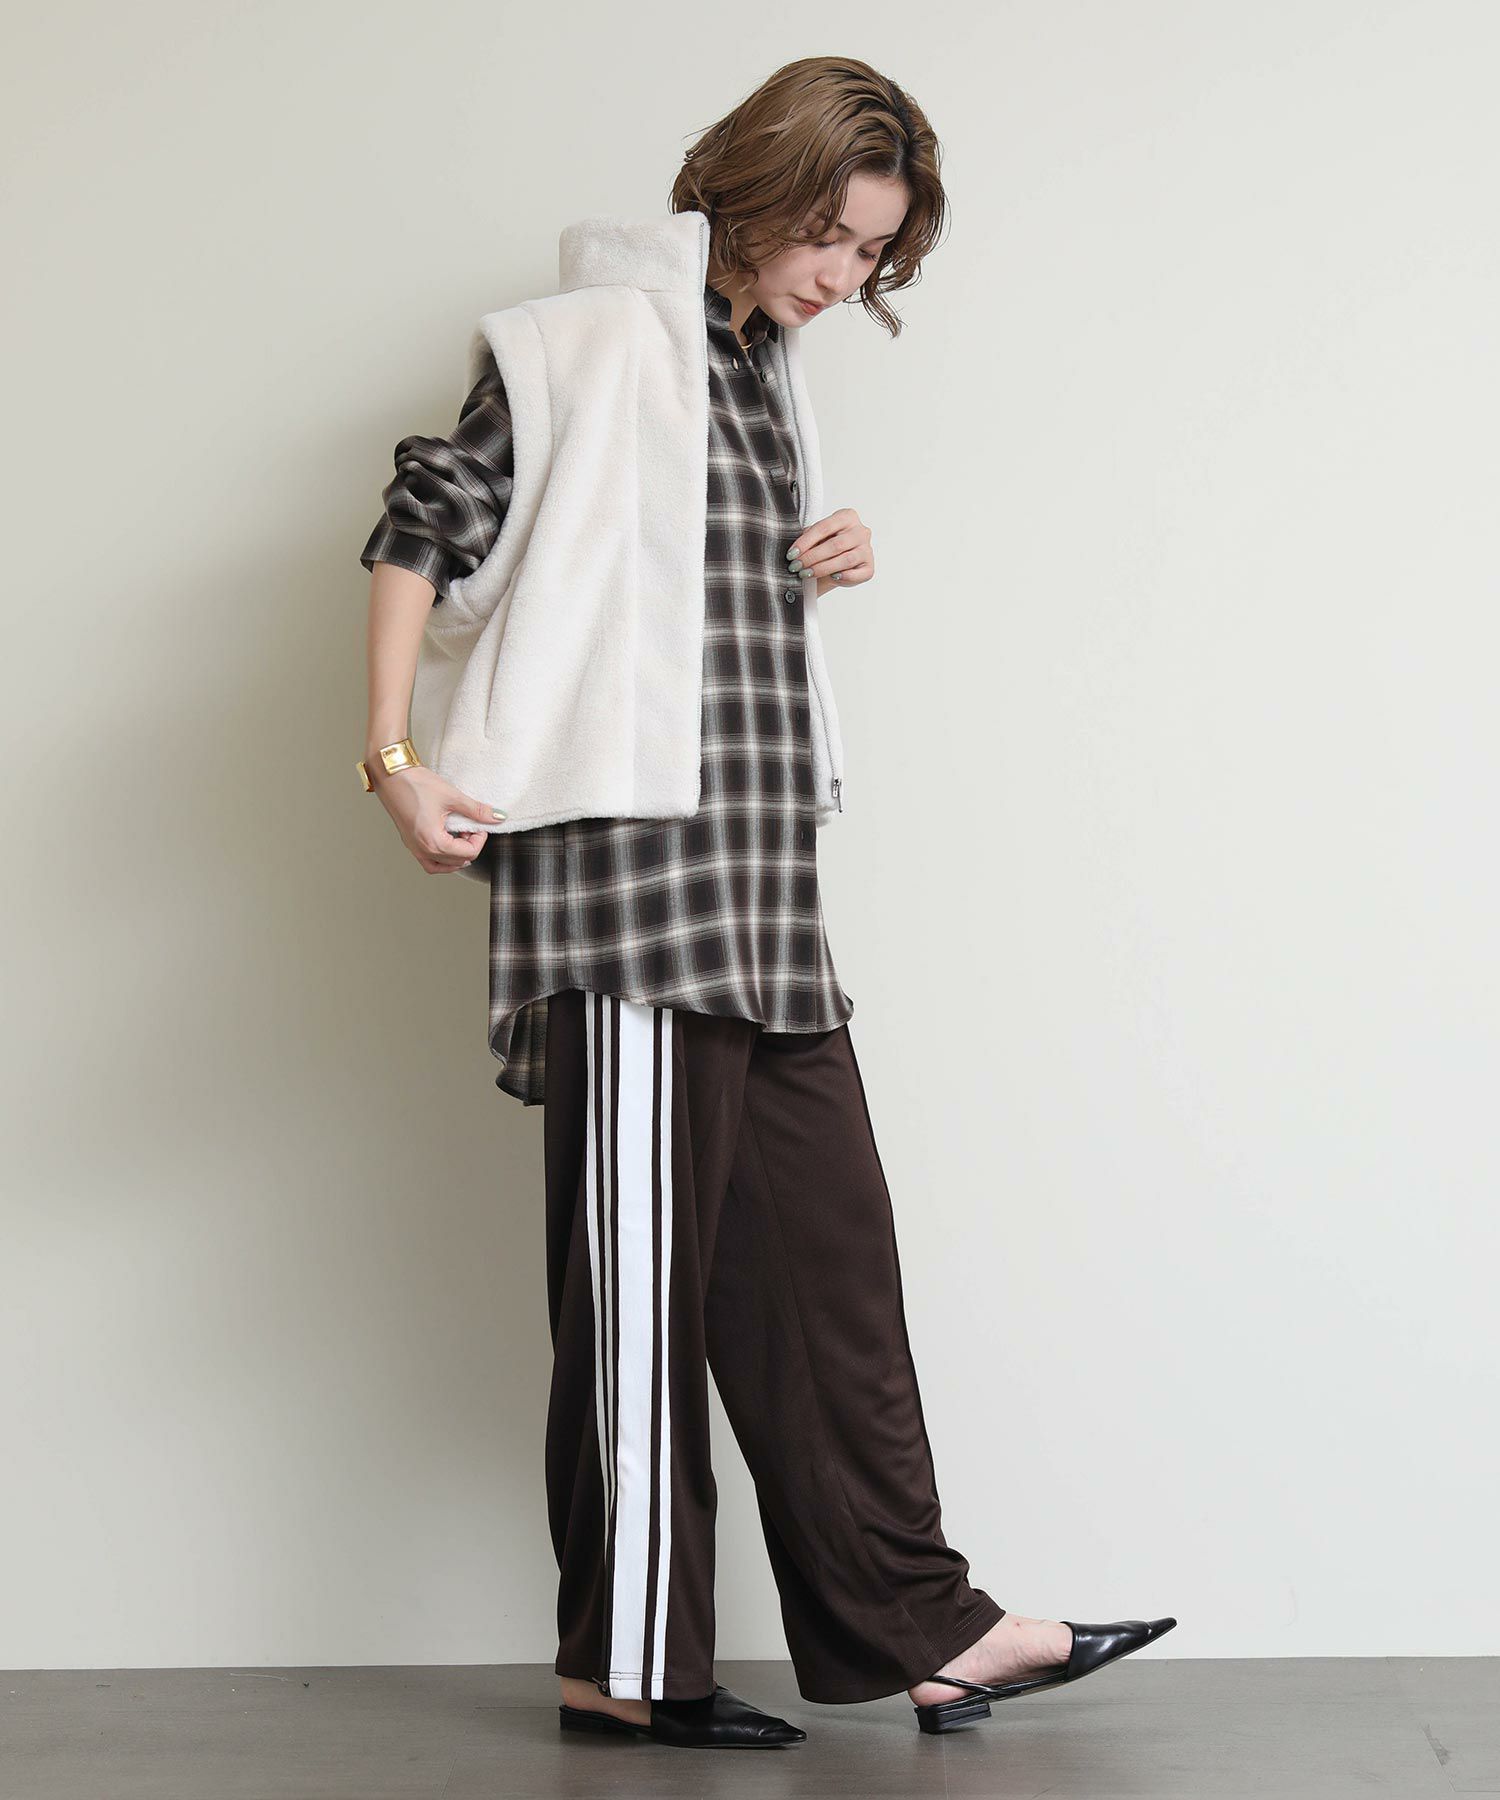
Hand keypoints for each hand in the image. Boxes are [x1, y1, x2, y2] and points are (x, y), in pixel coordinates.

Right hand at [370, 761, 505, 873]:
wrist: (391, 775)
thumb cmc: (415, 784)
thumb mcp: (452, 797)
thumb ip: (476, 810)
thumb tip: (496, 817)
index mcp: (433, 841)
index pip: (468, 853)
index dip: (479, 839)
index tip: (480, 825)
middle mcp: (422, 849)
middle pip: (456, 861)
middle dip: (469, 846)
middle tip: (471, 828)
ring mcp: (414, 847)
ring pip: (441, 866)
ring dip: (456, 856)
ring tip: (461, 836)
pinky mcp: (410, 842)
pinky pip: (428, 861)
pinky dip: (441, 858)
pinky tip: (448, 842)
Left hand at [787, 507, 873, 593]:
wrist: (833, 565)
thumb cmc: (823, 547)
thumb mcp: (815, 537)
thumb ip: (809, 537)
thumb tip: (796, 549)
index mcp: (847, 516)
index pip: (824, 527)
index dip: (805, 542)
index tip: (791, 554)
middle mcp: (861, 531)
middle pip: (835, 545)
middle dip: (812, 557)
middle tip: (796, 566)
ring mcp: (867, 549)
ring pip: (846, 560)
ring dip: (823, 568)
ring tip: (806, 574)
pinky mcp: (869, 567)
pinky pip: (858, 574)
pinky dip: (844, 577)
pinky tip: (833, 577)